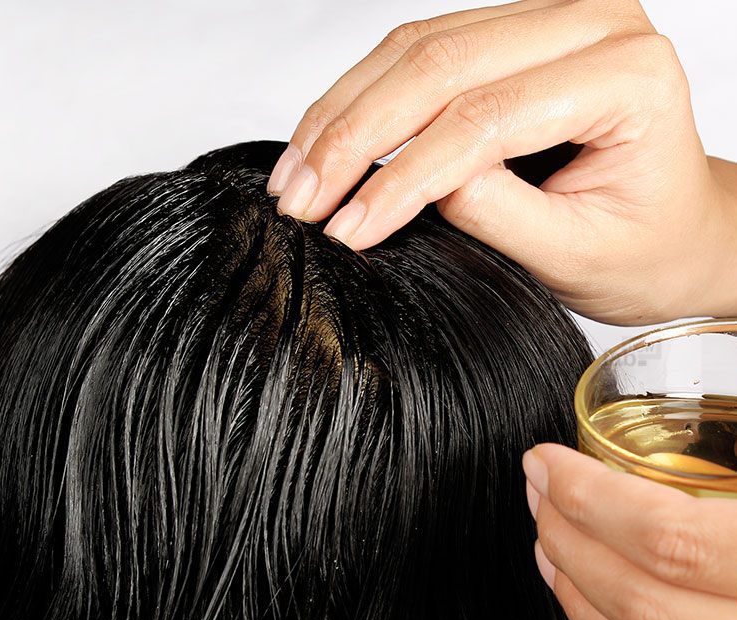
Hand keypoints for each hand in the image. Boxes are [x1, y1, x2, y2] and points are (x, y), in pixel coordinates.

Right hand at [268, 0, 736, 324]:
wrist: (671, 229)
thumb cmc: (644, 245)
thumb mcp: (577, 251)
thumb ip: (496, 213)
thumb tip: (407, 185)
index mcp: (628, 75)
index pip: (487, 117)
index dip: (403, 177)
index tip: (348, 229)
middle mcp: (589, 23)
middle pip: (439, 64)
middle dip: (354, 139)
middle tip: (301, 198)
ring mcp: (545, 20)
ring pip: (413, 48)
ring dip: (342, 114)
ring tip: (295, 177)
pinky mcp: (507, 34)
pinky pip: (415, 50)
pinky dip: (360, 98)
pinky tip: (321, 140)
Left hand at [523, 443, 736, 619]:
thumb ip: (722, 468)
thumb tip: (707, 410)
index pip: (665, 539)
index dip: (590, 497)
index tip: (548, 460)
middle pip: (638, 598)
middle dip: (569, 537)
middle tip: (539, 488)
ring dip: (578, 582)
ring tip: (547, 532)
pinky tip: (589, 590)